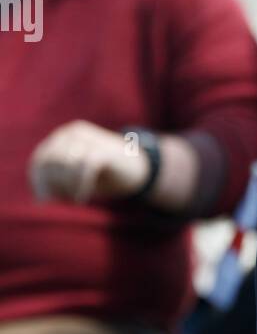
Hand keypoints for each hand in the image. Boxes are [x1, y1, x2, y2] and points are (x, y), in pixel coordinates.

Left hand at [28, 120, 150, 203]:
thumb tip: (40, 199)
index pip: (40, 159)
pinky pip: (85, 167)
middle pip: (50, 161)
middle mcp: (73, 132)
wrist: (141, 169)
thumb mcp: (76, 178)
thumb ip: (58, 182)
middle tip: (66, 199)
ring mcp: (90, 138)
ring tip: (76, 197)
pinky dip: (80, 185)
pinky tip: (82, 197)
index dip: (38, 181)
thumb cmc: (104, 176)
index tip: (44, 201)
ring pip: (66, 163)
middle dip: (54, 184)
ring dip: (67, 185)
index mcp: (63, 137)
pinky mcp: (105, 149)